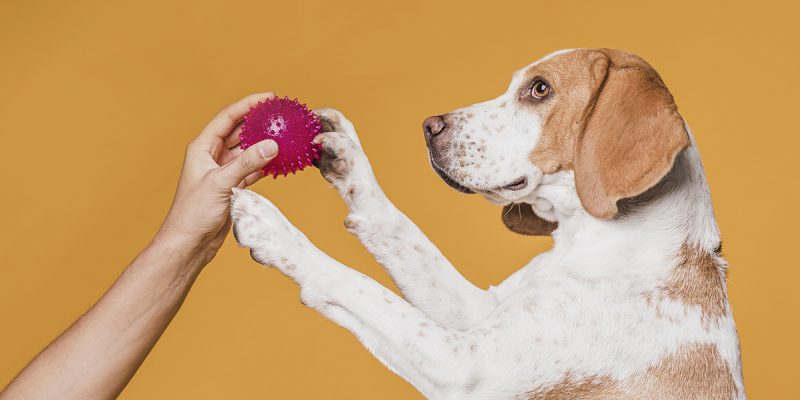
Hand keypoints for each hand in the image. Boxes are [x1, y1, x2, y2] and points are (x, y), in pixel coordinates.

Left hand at [155, 92, 278, 267]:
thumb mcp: (221, 184)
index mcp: (202, 148)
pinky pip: (252, 169)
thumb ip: (247, 163)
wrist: (189, 244)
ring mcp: (222, 172)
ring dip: (264, 144)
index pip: (228, 118)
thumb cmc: (193, 213)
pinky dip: (266, 165)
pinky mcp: (231, 187)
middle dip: (259, 122)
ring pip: (248, 151)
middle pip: (239, 131)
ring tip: (286, 135)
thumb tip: (272, 145)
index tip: (269, 97)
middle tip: (281, 114)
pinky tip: (281, 161)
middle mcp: (212, 157)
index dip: (248, 104)